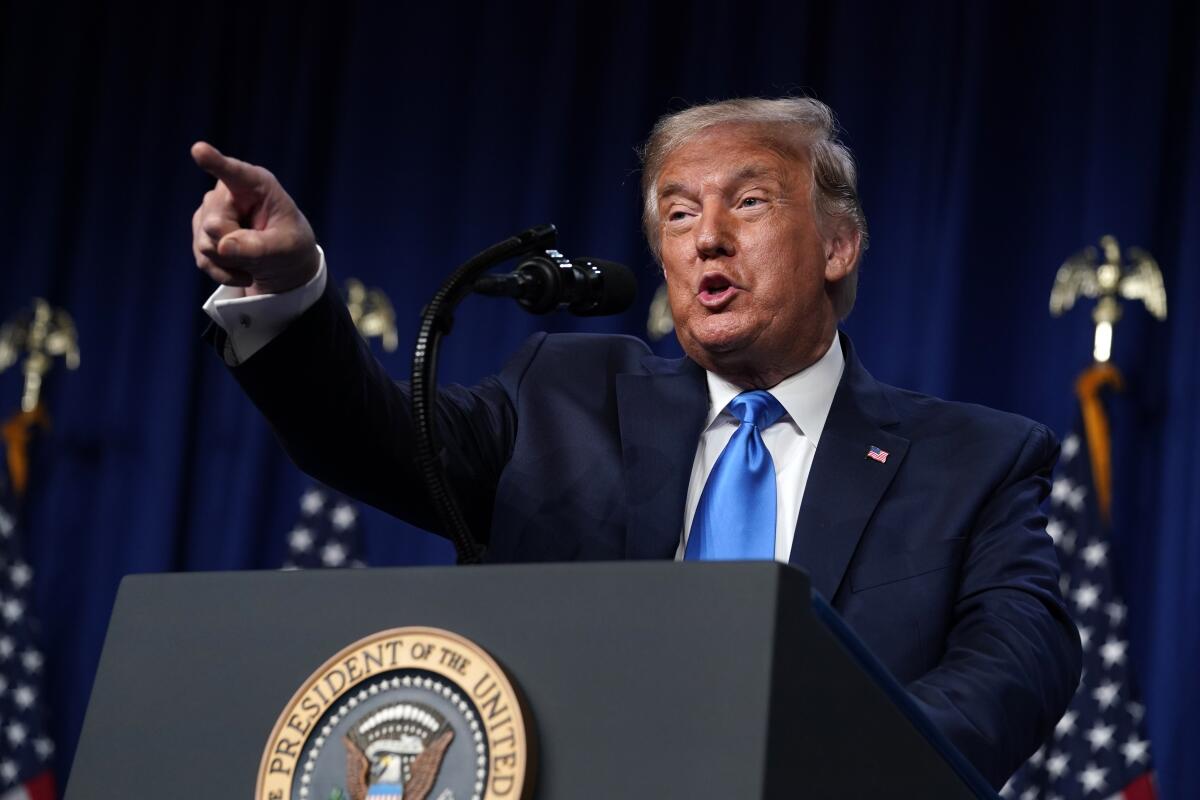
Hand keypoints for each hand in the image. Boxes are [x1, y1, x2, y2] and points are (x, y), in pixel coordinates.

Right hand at [190, 142, 318, 295]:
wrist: (284, 261)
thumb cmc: (290, 245)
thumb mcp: (285, 248)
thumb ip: (258, 247)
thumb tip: (222, 247)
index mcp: (257, 184)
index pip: (233, 172)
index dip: (214, 161)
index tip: (199, 150)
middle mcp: (227, 191)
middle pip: (214, 225)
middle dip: (236, 246)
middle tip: (261, 249)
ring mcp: (210, 210)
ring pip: (206, 244)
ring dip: (232, 261)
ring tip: (255, 257)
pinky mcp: (200, 230)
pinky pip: (203, 259)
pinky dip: (224, 272)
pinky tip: (244, 271)